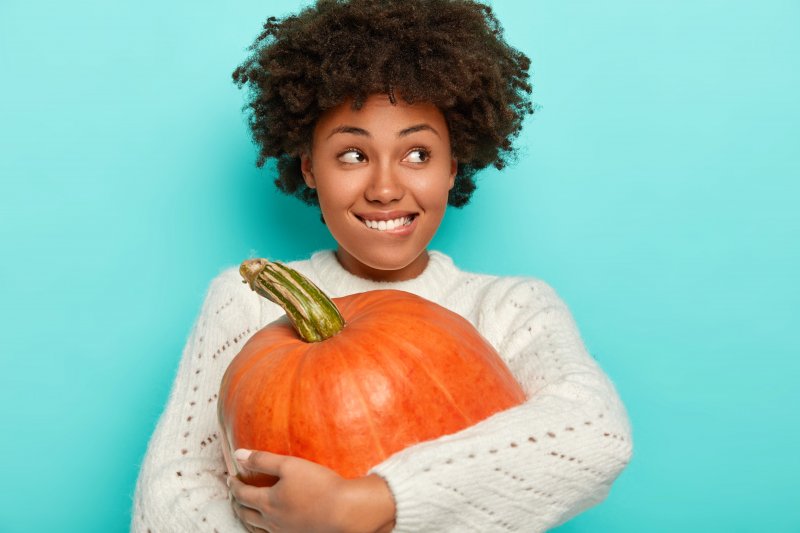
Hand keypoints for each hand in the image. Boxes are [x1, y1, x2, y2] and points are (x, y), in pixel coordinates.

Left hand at [228, 449, 395, 532]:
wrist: (344, 510)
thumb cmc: (318, 485)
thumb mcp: (289, 465)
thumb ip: (262, 459)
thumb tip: (238, 455)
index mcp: (268, 502)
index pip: (242, 494)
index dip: (234, 485)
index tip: (230, 477)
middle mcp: (272, 521)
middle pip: (246, 514)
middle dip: (237, 502)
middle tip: (235, 494)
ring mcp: (284, 531)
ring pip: (258, 527)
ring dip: (249, 517)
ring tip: (248, 510)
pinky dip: (264, 527)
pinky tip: (271, 523)